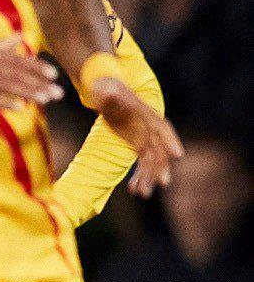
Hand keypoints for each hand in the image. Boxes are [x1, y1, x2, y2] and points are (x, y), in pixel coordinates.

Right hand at [0, 37, 62, 109]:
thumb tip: (20, 38)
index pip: (15, 59)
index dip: (35, 66)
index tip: (54, 74)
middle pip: (15, 73)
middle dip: (38, 83)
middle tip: (59, 92)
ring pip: (5, 84)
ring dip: (27, 92)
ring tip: (45, 99)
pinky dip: (3, 101)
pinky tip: (19, 107)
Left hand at [89, 77, 184, 197]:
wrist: (104, 90)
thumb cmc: (105, 87)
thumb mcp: (106, 89)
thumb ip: (111, 94)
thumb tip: (112, 93)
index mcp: (145, 113)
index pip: (162, 127)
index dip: (170, 140)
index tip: (178, 155)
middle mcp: (149, 127)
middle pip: (159, 148)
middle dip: (160, 166)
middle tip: (161, 183)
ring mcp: (145, 137)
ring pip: (151, 161)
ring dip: (148, 177)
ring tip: (142, 194)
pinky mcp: (138, 144)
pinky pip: (142, 163)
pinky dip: (139, 176)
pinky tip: (133, 189)